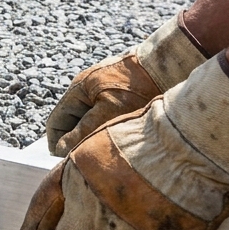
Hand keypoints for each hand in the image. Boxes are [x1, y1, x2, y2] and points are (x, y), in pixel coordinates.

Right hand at [46, 15, 207, 156]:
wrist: (172, 64)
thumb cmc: (139, 88)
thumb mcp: (106, 114)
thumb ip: (81, 134)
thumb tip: (60, 151)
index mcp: (78, 89)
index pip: (56, 124)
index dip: (58, 146)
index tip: (70, 165)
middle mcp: (89, 87)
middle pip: (73, 123)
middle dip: (80, 142)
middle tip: (93, 162)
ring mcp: (107, 88)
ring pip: (93, 120)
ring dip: (98, 136)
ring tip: (113, 151)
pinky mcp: (125, 90)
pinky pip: (110, 115)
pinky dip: (112, 128)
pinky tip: (127, 138)